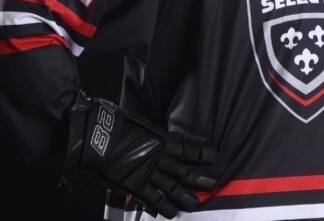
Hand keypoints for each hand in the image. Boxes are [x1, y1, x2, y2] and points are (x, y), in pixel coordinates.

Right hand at [61, 90, 217, 218]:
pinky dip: (161, 206)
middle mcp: (157, 158)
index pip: (188, 149)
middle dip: (199, 178)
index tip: (215, 157)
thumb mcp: (146, 126)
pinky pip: (151, 198)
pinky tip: (170, 212)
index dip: (203, 154)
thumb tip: (192, 138)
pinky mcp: (133, 185)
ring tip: (195, 204)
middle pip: (184, 171)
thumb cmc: (119, 127)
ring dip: (184, 196)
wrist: (94, 138)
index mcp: (161, 141)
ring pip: (170, 187)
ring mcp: (146, 172)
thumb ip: (169, 135)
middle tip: (213, 183)